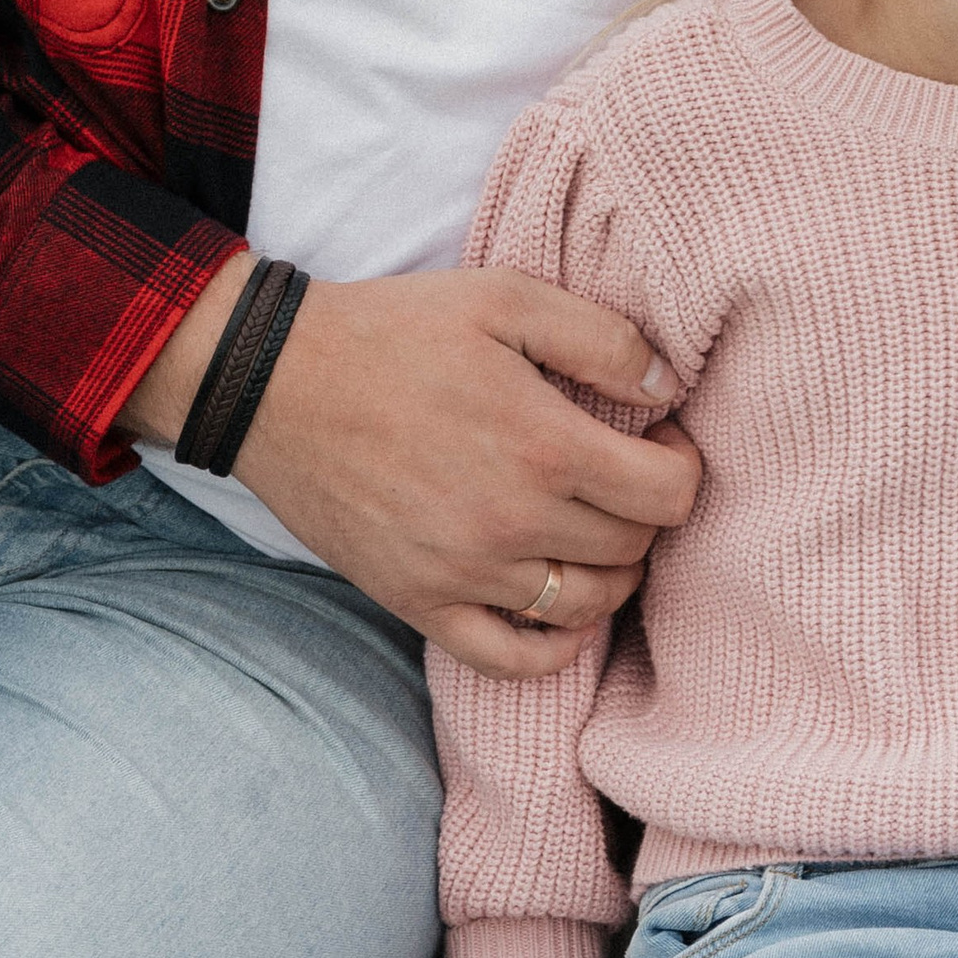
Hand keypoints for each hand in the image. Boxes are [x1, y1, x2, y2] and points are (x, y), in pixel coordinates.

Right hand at [121, 262, 696, 673]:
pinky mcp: (419, 604)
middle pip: (633, 549)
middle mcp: (512, 523)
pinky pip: (511, 660)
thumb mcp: (503, 298)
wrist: (275, 380)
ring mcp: (464, 575)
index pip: (669, 495)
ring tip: (592, 529)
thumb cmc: (394, 330)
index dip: (682, 466)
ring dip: (610, 573)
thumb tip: (669, 388)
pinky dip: (552, 646)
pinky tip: (557, 607)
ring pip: (585, 607)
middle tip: (622, 474)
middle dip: (645, 512)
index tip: (661, 440)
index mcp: (544, 445)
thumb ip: (601, 338)